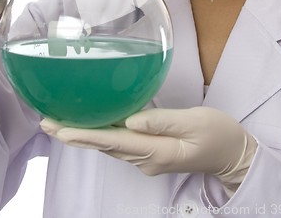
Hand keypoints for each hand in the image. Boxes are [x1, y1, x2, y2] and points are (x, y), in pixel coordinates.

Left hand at [40, 107, 256, 191]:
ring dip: (84, 136)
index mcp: (158, 150)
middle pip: (106, 146)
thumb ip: (164, 121)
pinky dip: (100, 136)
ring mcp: (148, 159)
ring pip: (110, 147)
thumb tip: (132, 120)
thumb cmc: (218, 133)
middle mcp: (147, 159)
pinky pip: (120, 145)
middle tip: (47, 123)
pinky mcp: (150, 153)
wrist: (232, 154)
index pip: (116, 142)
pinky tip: (89, 127)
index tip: (61, 130)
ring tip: (59, 124)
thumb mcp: (196, 122)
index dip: (87, 136)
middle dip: (75, 135)